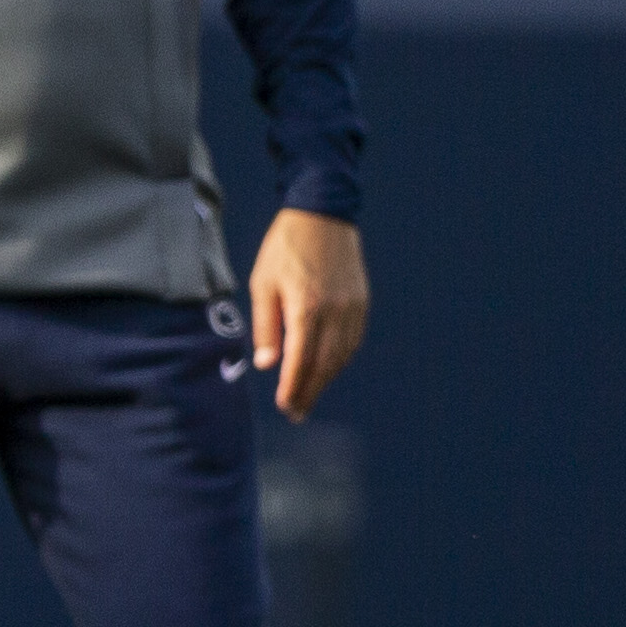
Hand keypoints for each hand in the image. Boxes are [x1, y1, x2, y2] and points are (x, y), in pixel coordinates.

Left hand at [247, 208, 369, 420]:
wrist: (322, 213)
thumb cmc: (284, 249)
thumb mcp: (263, 284)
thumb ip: (266, 326)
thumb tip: (267, 364)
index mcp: (307, 307)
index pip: (301, 360)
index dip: (294, 387)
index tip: (286, 406)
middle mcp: (335, 311)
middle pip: (325, 364)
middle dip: (310, 391)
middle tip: (295, 412)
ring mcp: (353, 307)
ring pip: (342, 356)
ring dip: (325, 379)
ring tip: (308, 396)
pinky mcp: (362, 302)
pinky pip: (353, 341)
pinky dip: (340, 360)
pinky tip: (326, 369)